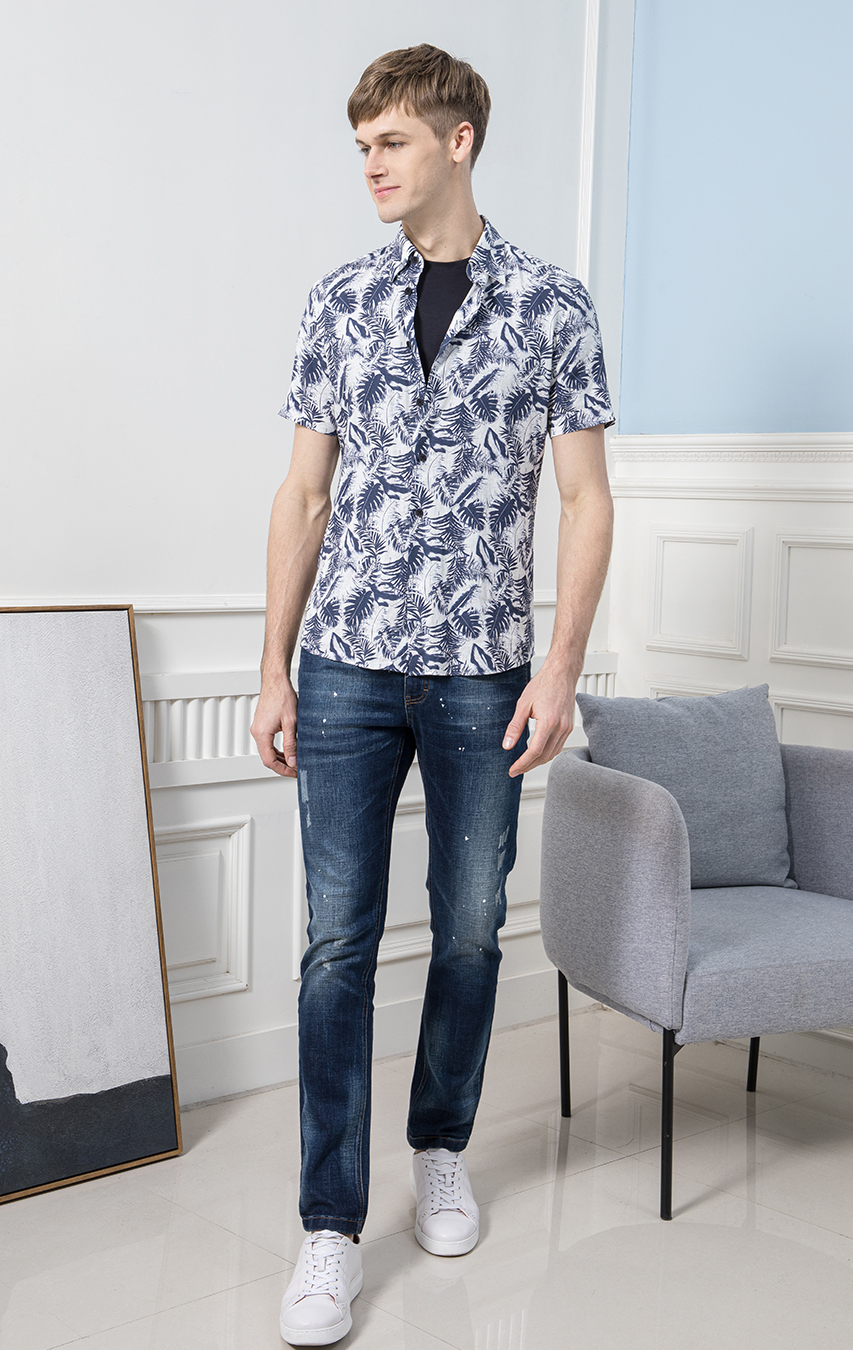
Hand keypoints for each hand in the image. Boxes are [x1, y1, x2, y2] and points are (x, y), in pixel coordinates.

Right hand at [250, 673, 297, 777]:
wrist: (275, 681)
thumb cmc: (282, 697)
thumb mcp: (291, 723)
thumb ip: (291, 744)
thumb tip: (292, 761)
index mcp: (262, 734)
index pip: (269, 761)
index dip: (283, 770)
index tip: (294, 772)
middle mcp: (256, 732)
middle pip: (267, 758)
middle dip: (282, 765)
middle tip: (297, 769)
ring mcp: (257, 728)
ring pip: (267, 751)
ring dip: (280, 758)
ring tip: (294, 761)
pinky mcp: (261, 725)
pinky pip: (267, 742)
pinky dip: (277, 749)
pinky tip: (288, 750)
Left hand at [502, 662, 577, 777]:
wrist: (561, 674)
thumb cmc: (543, 684)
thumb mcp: (523, 704)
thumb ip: (515, 727)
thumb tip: (507, 745)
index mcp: (548, 722)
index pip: (534, 752)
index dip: (522, 764)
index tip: (512, 770)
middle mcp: (560, 728)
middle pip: (544, 756)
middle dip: (529, 766)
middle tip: (516, 770)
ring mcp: (567, 728)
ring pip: (553, 753)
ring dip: (538, 762)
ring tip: (524, 764)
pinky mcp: (569, 727)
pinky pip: (559, 746)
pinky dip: (548, 753)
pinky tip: (538, 754)